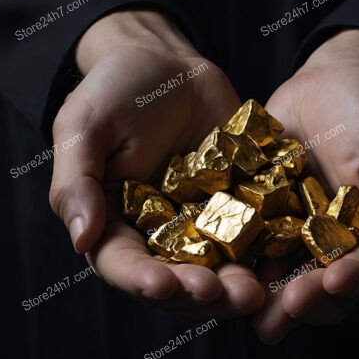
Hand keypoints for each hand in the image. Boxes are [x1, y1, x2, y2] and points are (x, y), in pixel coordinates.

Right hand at [49, 10, 263, 318]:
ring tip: (254, 292)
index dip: (141, 280)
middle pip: (175, 279)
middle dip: (197, 293)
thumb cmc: (114, 91)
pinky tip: (281, 262)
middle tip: (221, 295)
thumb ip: (76, 183)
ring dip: (234, 287)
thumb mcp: (83, 128)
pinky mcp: (235, 209)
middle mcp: (157, 234)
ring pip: (217, 270)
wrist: (167, 64)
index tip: (163, 284)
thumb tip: (81, 240)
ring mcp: (199, 225)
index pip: (123, 264)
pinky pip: (252, 238)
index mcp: (113, 223)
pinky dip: (265, 254)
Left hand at [252, 29, 358, 342]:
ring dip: (266, 296)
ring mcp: (292, 233)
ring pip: (279, 275)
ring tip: (247, 306)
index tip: (334, 280)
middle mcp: (331, 245)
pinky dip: (234, 258)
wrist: (329, 77)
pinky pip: (246, 242)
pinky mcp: (259, 215)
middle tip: (287, 305)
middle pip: (319, 289)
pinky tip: (218, 270)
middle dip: (305, 300)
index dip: (351, 283)